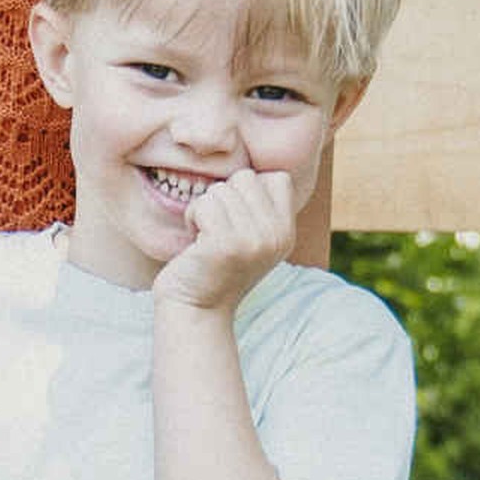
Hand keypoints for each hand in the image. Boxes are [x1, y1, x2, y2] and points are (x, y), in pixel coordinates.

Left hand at [155, 161, 306, 313]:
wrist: (196, 310)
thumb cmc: (216, 267)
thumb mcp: (252, 238)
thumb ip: (260, 208)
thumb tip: (253, 170)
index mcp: (286, 232)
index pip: (277, 177)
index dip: (247, 191)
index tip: (236, 220)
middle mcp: (276, 235)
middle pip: (245, 178)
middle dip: (222, 197)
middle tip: (217, 229)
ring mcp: (253, 240)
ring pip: (220, 189)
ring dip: (204, 209)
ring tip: (206, 237)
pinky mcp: (225, 244)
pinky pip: (203, 204)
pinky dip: (192, 218)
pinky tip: (196, 243)